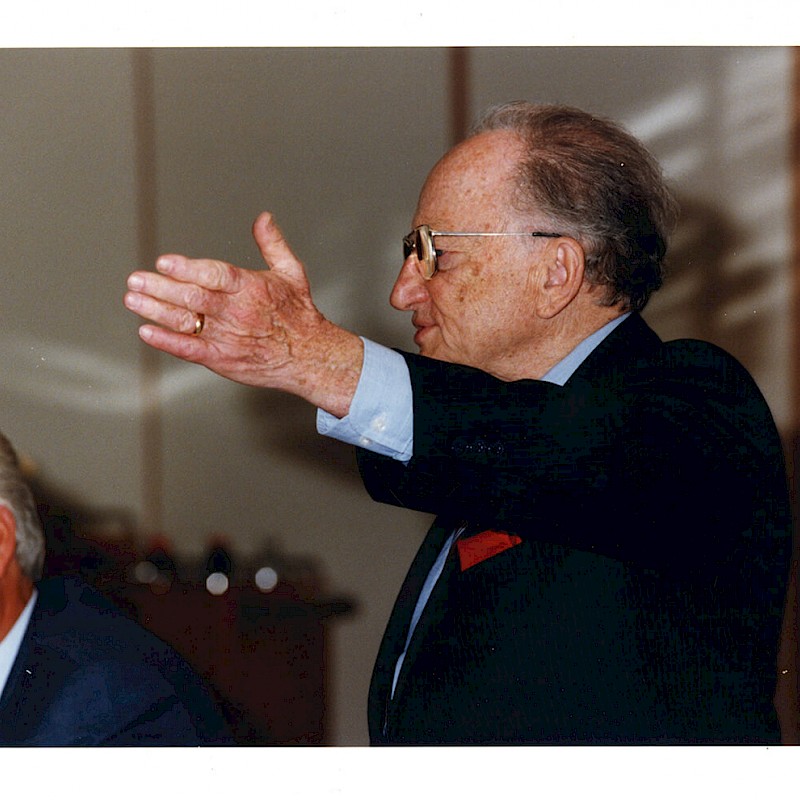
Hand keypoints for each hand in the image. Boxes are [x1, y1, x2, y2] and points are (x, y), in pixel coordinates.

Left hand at [123, 211, 362, 416]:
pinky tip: (146, 332)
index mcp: (251, 288)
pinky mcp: (223, 359)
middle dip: (160, 288)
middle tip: (135, 280)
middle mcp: (237, 312)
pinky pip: (190, 350)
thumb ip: (273, 244)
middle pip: (193, 297)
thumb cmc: (300, 315)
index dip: (188, 269)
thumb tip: (263, 218)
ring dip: (156, 311)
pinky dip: (167, 341)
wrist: (310, 356)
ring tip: (133, 300)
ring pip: (186, 322)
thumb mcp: (292, 273)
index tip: (164, 262)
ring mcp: (228, 337)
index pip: (215, 275)